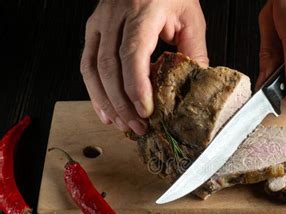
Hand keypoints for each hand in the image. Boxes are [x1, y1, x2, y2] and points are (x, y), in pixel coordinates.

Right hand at [80, 0, 207, 134]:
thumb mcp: (190, 18)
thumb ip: (194, 52)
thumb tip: (194, 87)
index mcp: (144, 11)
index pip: (133, 53)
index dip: (137, 86)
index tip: (146, 111)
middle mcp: (116, 16)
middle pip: (110, 66)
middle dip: (122, 103)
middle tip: (138, 126)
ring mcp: (100, 22)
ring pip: (93, 68)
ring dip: (106, 101)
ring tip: (121, 124)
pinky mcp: (93, 29)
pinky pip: (88, 64)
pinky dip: (95, 91)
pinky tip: (106, 109)